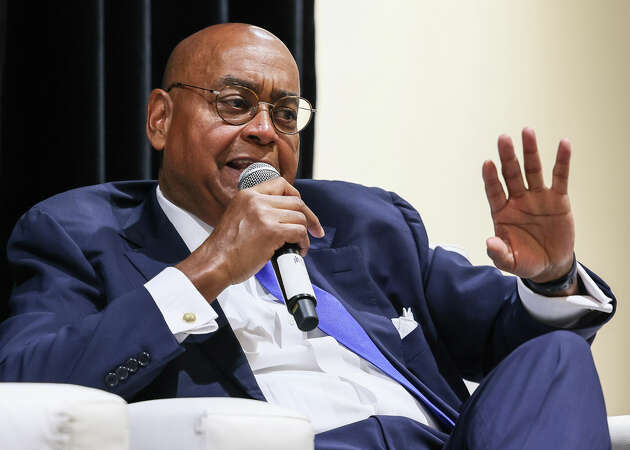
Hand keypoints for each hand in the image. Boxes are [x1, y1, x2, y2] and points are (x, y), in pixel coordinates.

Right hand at [176, 177, 323, 301]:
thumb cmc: (225, 248)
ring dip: (304, 233)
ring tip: (299, 245)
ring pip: (300, 218)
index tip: (302, 210)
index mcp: (247, 195)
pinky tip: (298, 250)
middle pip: (296, 201)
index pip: (281, 184)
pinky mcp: (272, 231)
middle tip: (313, 230)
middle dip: (308, 217)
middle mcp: (256, 201)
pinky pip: (299, 232)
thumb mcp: (238, 216)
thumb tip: (283, 215)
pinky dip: (303, 243)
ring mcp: (264, 215)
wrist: (214, 264)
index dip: (296, 196)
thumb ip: (258, 210)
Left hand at [482, 128, 574, 283]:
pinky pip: (560, 177)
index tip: (487, 163)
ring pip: (532, 170)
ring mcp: (537, 197)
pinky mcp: (558, 199)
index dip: (490, 178)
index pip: (494, 191)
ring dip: (530, 151)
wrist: (549, 266)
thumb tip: (489, 242)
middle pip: (511, 174)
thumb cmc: (524, 261)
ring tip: (527, 131)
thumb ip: (499, 253)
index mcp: (502, 212)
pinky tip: (563, 144)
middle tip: (503, 138)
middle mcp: (518, 200)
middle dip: (507, 157)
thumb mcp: (509, 262)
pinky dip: (562, 161)